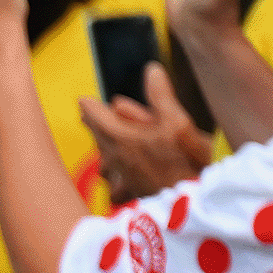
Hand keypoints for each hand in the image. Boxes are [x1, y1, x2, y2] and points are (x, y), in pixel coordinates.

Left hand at [77, 65, 208, 199]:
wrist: (190, 202)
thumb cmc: (186, 161)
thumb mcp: (178, 122)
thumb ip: (161, 96)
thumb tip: (151, 69)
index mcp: (122, 138)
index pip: (95, 116)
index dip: (88, 106)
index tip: (82, 100)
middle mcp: (115, 158)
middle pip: (97, 136)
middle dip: (93, 123)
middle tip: (88, 115)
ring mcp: (119, 177)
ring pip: (103, 159)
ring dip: (103, 148)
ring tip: (104, 141)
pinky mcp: (128, 194)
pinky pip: (113, 184)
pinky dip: (113, 176)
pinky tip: (117, 176)